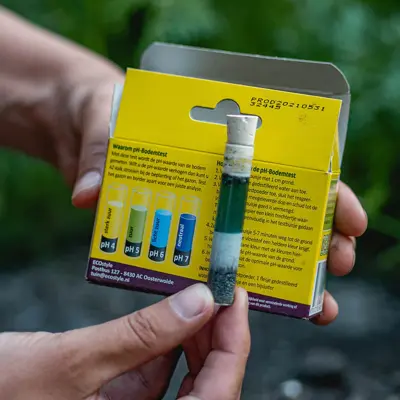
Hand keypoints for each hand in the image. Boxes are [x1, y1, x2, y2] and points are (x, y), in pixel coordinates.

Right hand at [0, 284, 249, 399]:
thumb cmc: (4, 395)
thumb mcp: (73, 362)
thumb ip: (140, 334)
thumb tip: (197, 302)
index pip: (214, 396)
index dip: (234, 347)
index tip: (235, 300)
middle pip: (206, 388)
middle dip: (218, 339)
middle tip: (219, 293)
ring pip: (183, 380)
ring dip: (194, 338)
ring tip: (198, 298)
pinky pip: (156, 373)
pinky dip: (166, 342)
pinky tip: (170, 315)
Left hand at [58, 76, 367, 325]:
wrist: (69, 121)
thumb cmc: (92, 108)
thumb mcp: (98, 119)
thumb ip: (95, 153)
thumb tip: (89, 195)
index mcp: (210, 143)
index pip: (280, 161)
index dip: (319, 188)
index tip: (345, 215)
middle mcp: (209, 179)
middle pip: (277, 207)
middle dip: (315, 237)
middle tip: (339, 262)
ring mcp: (193, 208)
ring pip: (250, 240)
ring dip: (286, 270)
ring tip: (312, 302)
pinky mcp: (170, 228)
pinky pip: (206, 259)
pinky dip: (233, 281)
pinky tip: (251, 301)